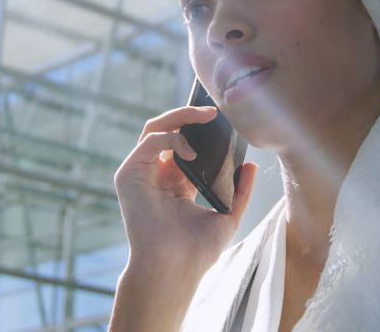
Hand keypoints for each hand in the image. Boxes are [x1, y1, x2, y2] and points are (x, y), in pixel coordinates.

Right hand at [114, 105, 258, 272]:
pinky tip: (190, 150)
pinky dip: (171, 137)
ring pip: (155, 128)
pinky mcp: (129, 175)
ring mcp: (141, 174)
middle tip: (214, 112)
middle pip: (168, 130)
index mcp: (175, 184)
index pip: (184, 144)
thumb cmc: (197, 251)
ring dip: (180, 116)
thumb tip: (250, 165)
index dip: (200, 130)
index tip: (221, 120)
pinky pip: (149, 140)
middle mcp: (156, 175)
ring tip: (206, 116)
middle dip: (189, 116)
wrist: (174, 267)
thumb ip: (240, 191)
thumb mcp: (228, 215)